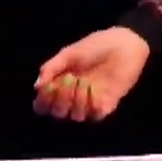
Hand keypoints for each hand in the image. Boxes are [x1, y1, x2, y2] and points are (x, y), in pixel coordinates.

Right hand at [33, 26, 149, 121]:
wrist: (125, 44)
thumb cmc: (97, 46)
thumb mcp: (70, 53)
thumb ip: (51, 67)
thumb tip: (37, 86)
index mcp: (60, 84)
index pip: (43, 104)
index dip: (42, 101)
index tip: (48, 87)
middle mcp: (73, 97)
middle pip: (57, 113)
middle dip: (60, 99)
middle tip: (70, 80)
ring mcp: (89, 103)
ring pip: (75, 116)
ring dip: (77, 100)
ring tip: (84, 82)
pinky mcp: (106, 106)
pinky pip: (94, 115)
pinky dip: (92, 105)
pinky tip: (95, 91)